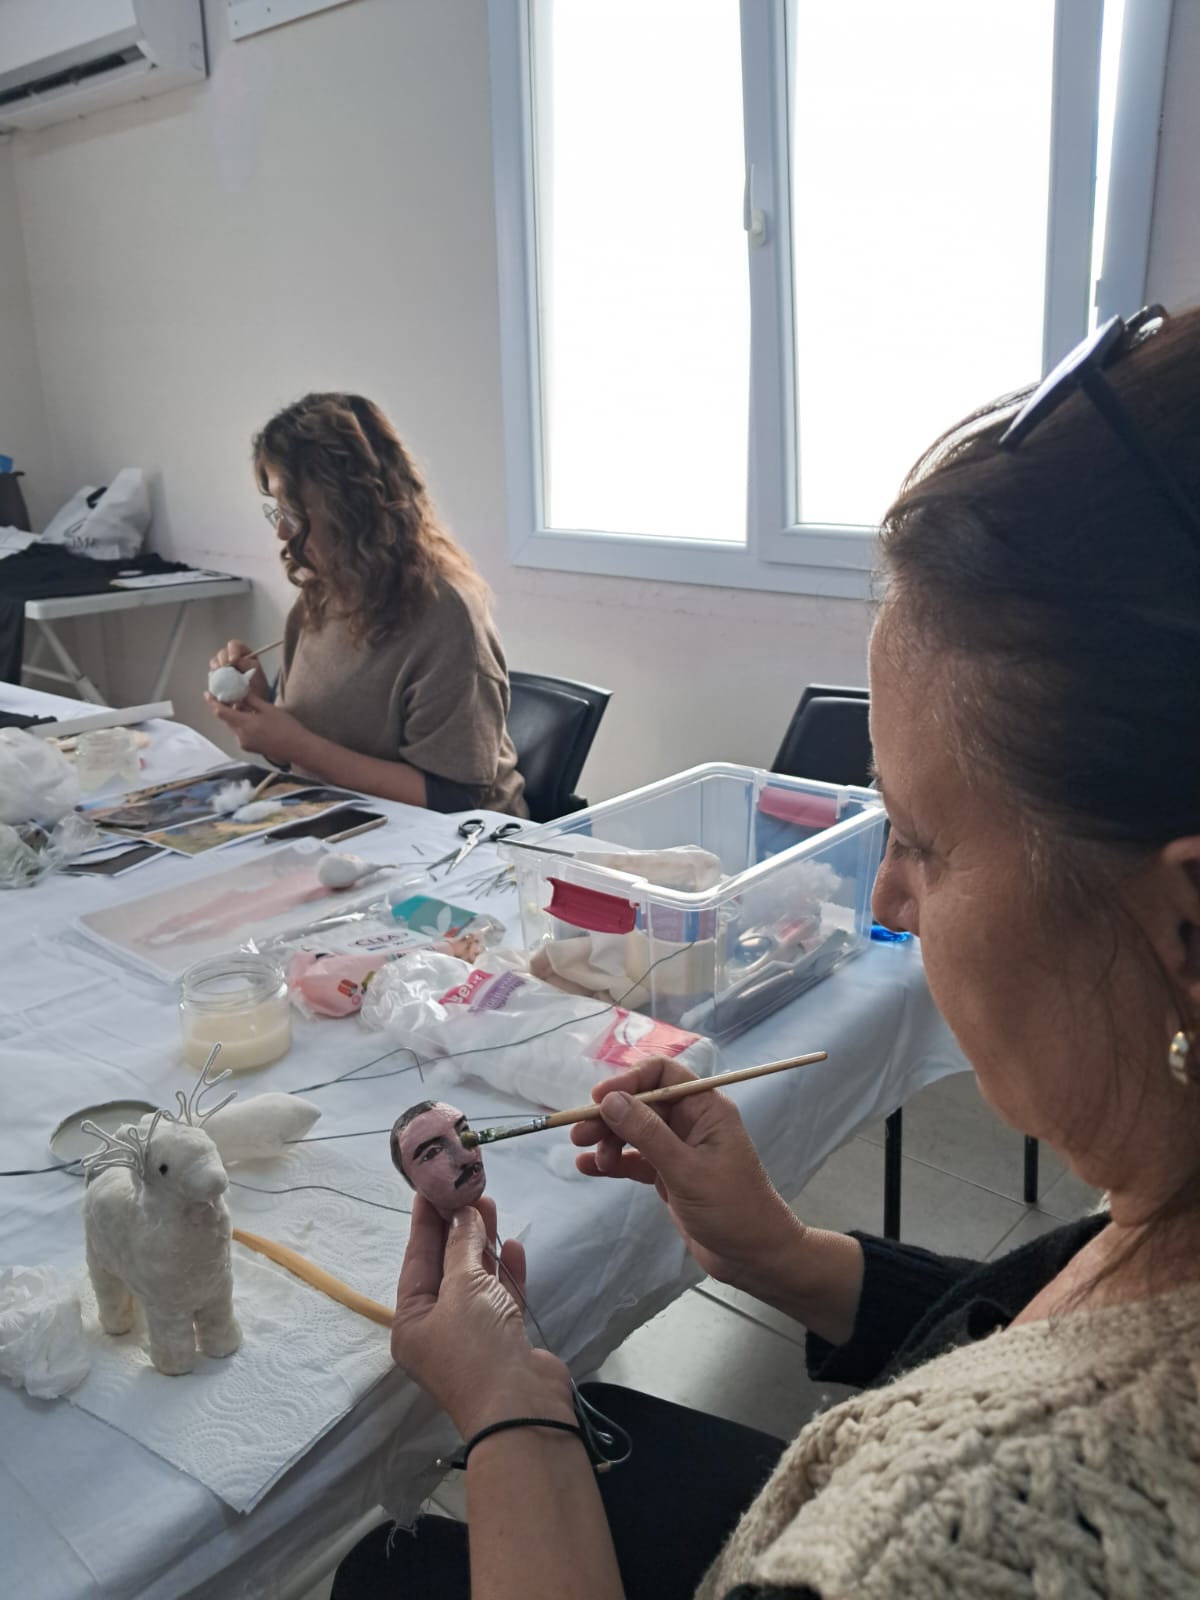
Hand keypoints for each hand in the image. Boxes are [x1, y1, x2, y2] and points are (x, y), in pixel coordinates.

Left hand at [204, 689, 308, 766]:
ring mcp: (245, 743)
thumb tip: (240, 691)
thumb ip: (251, 700)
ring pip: (234, 726)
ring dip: (235, 716)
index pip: (221, 712)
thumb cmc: (287, 727)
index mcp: (245, 724)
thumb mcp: (269, 709)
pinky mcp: (249, 747)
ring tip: (243, 705)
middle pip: (227, 719)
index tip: (207, 693)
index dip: (212, 702)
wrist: (298, 748)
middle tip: (227, 695)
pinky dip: (241, 724)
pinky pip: (240, 733)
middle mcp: (241, 736)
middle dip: (225, 707)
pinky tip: (251, 717)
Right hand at [209, 638, 268, 700]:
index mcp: (244, 654)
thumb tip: (238, 660)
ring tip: (218, 672)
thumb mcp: (258, 674)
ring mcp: (224, 668)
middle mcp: (232, 659)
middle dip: (222, 658)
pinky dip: (213, 677)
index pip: (235, 646)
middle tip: (224, 666)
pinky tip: (215, 681)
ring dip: (215, 666)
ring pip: (215, 662)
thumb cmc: (259, 687)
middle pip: (223, 653)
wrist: (255, 703)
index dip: (233, 650)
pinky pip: (212, 675)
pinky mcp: (217, 678)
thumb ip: (249, 665)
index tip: (233, 660)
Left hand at [392, 1195, 571, 1436]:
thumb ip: (462, 1247)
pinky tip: (512, 1245)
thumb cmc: (477, 1346)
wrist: (522, 1407)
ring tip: (490, 1205)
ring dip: (483, 1244)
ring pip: (475, 1279)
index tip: (429, 1187)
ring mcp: (473, 1335)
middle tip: (465, 1189)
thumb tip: (461, 1216)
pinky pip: (501, 1296)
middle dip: (456, 1228)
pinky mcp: (504, 1339)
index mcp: (412, 1322)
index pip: (416, 1260)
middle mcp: (438, 1328)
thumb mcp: (463, 1288)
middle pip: (445, 1268)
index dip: (424, 1222)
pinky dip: (506, 1272)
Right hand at [572, 1055, 805, 1297]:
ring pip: (636, 1131)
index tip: (597, 1099)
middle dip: (610, 1116)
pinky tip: (590, 1168)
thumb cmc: (732, 1209)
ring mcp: (680, 1149)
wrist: (755, 1258)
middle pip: (642, 1104)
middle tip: (578, 1134)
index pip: (662, 1076)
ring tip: (590, 1158)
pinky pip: (636, 1159)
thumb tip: (610, 1100)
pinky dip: (615, 1161)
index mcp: (706, 1108)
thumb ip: (647, 1134)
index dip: (628, 1081)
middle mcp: (692, 1122)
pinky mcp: (670, 1175)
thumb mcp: (686, 1170)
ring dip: (610, 1140)